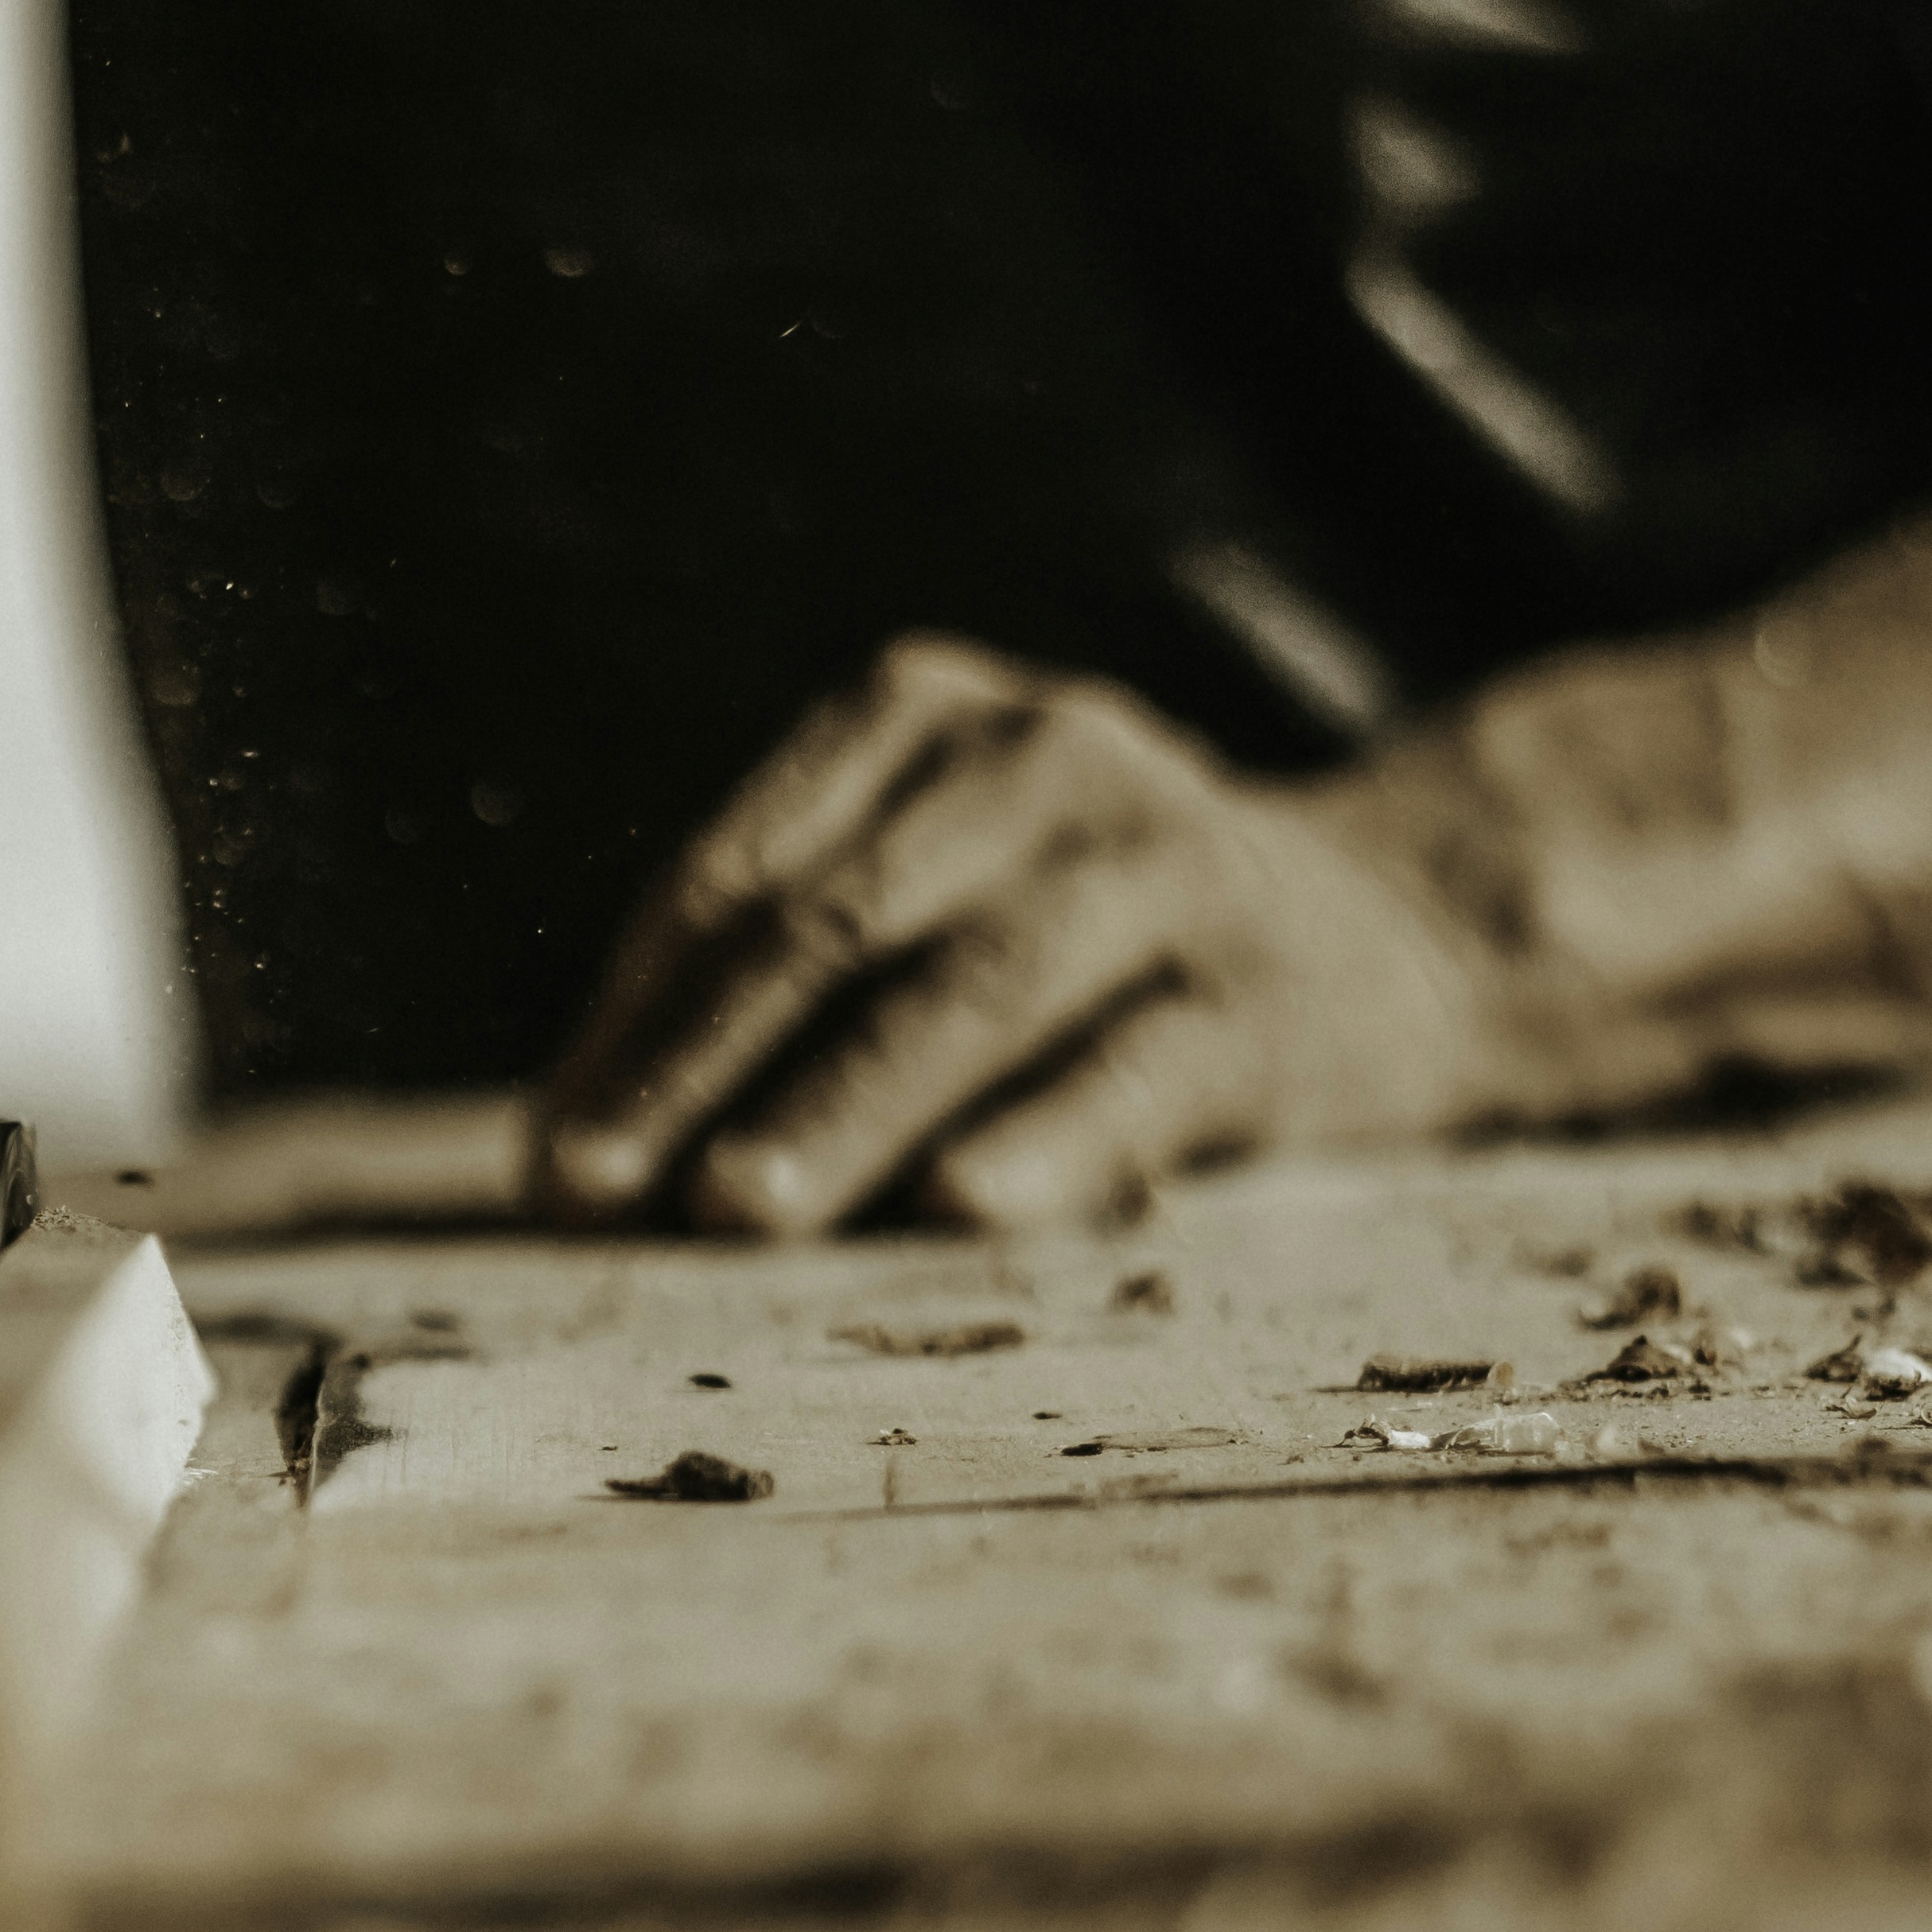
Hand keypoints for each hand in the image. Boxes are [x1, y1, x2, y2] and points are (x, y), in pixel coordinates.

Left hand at [528, 638, 1549, 1233]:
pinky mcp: (1266, 988)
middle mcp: (1037, 752)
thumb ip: (778, 1001)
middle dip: (695, 1070)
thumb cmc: (1082, 949)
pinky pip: (1134, 1069)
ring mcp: (1162, 857)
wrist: (1388, 937)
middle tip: (591, 1194)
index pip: (734, 879)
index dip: (630, 1024)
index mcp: (917, 719)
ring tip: (732, 1212)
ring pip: (970, 988)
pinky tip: (960, 1207)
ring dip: (840, 1108)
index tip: (543, 1161)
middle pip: (829, 925)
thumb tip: (573, 1166)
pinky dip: (1042, 1139)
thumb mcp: (932, 908)